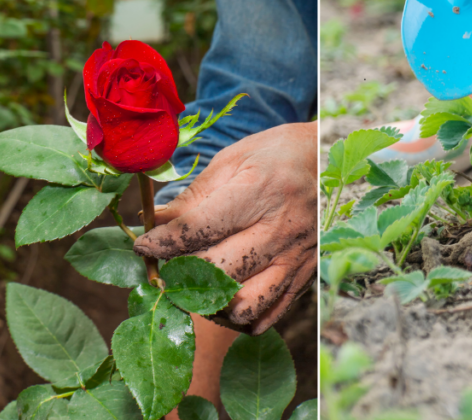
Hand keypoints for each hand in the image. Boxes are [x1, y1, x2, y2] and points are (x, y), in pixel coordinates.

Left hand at [133, 122, 316, 334]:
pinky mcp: (306, 274)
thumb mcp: (232, 161)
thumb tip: (154, 224)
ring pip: (244, 305)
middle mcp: (280, 228)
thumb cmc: (274, 155)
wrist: (327, 159)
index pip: (197, 230)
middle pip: (216, 272)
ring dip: (212, 304)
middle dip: (180, 274)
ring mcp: (296, 256)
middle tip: (167, 266)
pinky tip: (225, 301)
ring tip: (199, 286)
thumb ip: (193, 197)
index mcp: (258, 191)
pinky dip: (240, 317)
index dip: (161, 243)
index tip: (144, 246)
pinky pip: (269, 314)